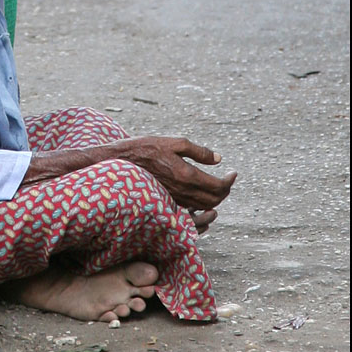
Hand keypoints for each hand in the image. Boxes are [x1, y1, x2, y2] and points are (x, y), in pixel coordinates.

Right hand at [109, 137, 235, 210]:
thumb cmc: (145, 148)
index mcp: (186, 175)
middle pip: (214, 200)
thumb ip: (198, 151)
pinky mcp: (166, 201)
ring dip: (214, 198)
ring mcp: (174, 199)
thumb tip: (218, 159)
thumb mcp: (173, 142)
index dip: (229, 181)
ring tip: (216, 185)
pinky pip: (191, 209)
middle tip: (226, 179)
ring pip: (203, 207)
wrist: (118, 162)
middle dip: (224, 190)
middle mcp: (182, 191)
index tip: (233, 173)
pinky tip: (198, 191)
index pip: (218, 186)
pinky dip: (201, 203)